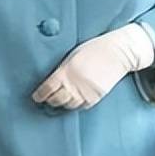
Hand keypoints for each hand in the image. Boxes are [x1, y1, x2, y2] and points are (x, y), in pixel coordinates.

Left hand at [31, 23, 154, 109]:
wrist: (118, 53)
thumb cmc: (94, 49)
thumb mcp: (72, 56)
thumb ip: (62, 69)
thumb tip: (52, 79)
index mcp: (67, 71)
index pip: (48, 88)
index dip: (40, 95)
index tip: (36, 97)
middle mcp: (75, 83)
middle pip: (57, 99)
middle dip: (50, 101)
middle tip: (46, 101)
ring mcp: (87, 91)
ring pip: (69, 105)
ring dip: (62, 104)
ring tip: (57, 102)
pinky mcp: (97, 96)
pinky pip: (82, 106)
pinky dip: (76, 106)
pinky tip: (72, 102)